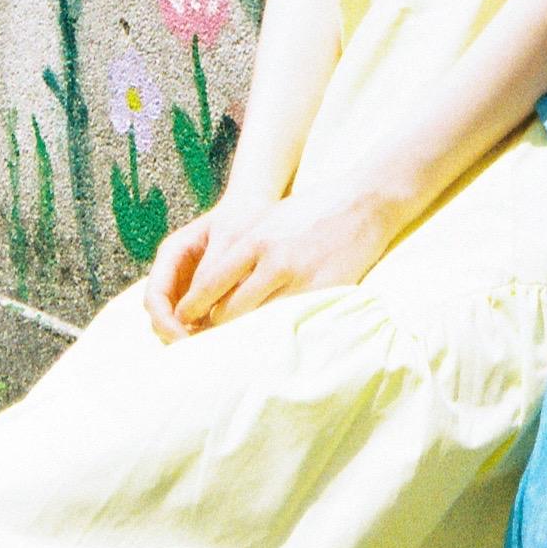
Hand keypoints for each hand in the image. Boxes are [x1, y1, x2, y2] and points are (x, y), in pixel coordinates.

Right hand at [142, 193, 270, 342]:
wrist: (256, 206)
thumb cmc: (242, 217)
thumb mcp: (228, 240)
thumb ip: (210, 274)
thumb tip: (196, 313)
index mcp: (171, 254)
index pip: (154, 296)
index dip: (164, 322)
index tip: (184, 340)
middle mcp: (173, 271)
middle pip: (161, 314)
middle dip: (174, 334)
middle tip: (199, 352)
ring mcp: (186, 283)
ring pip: (176, 320)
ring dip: (188, 336)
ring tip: (211, 349)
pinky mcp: (203, 294)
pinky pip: (196, 318)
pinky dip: (203, 331)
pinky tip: (221, 339)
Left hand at [173, 184, 396, 332]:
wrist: (362, 202)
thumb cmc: (310, 211)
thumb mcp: (268, 220)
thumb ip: (241, 248)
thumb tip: (211, 282)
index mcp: (253, 239)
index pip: (210, 283)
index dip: (193, 307)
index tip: (184, 321)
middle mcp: (271, 259)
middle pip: (227, 310)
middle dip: (214, 327)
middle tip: (204, 341)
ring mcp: (298, 278)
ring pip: (256, 321)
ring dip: (242, 334)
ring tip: (233, 345)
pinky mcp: (321, 292)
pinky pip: (288, 321)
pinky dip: (274, 331)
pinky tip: (269, 338)